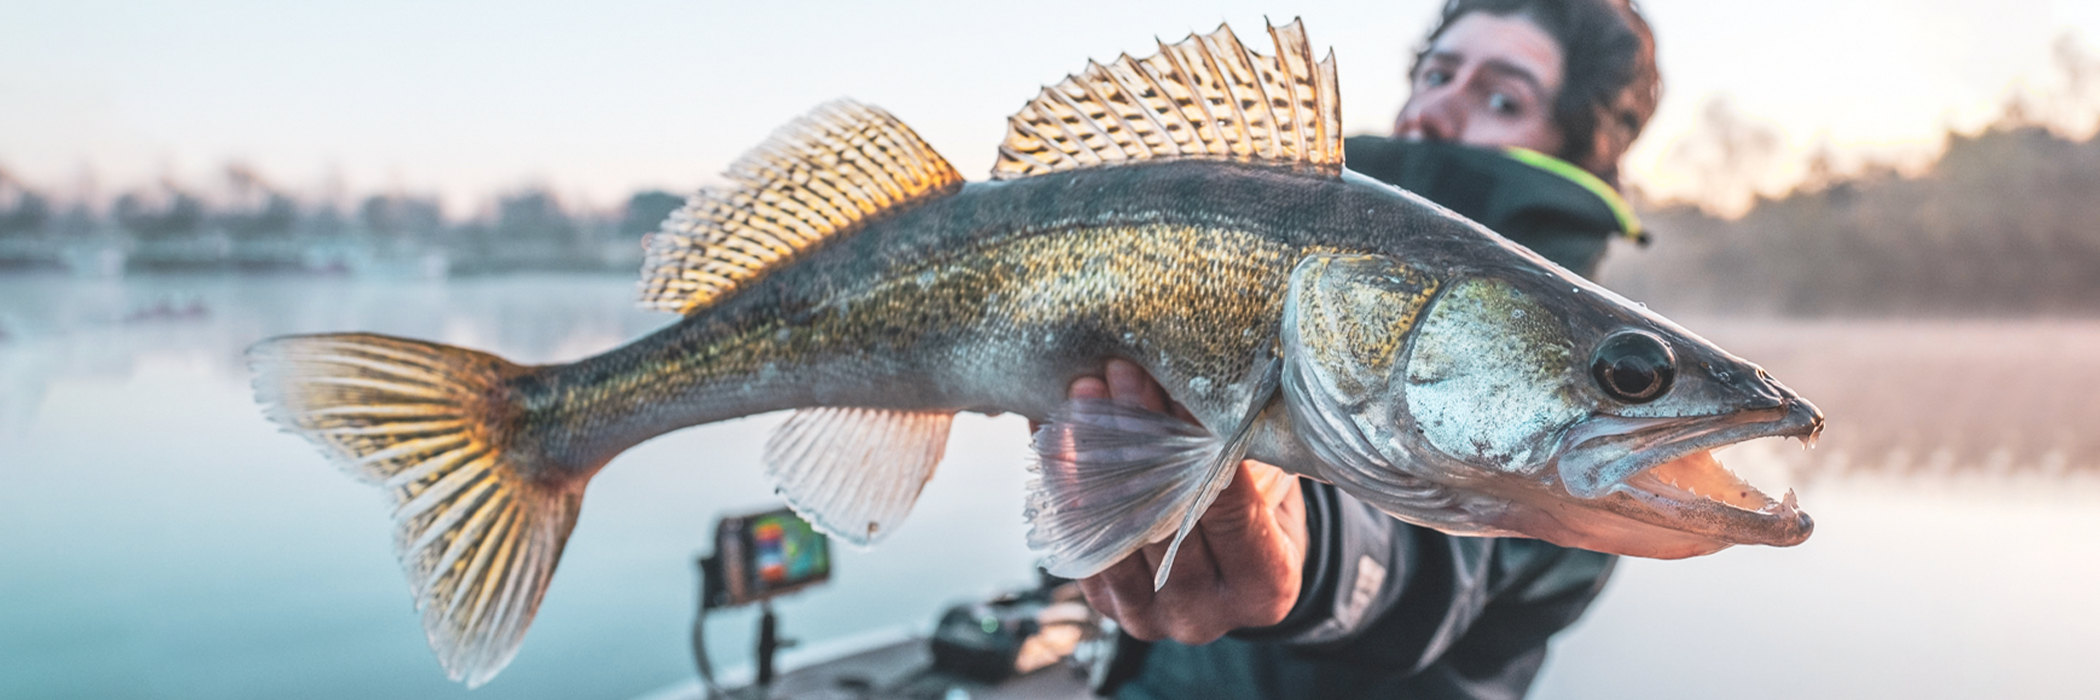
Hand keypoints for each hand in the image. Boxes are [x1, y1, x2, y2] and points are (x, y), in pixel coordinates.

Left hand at [1057, 359, 1308, 644]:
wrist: (1234, 558)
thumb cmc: (1264, 505)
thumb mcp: (1272, 475)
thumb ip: (1241, 448)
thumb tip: (1202, 383)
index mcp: (1265, 588)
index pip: (1229, 511)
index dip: (1199, 447)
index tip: (1179, 387)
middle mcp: (1204, 614)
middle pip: (1161, 518)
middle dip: (1137, 436)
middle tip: (1121, 372)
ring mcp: (1147, 616)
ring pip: (1110, 528)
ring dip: (1089, 453)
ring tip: (1084, 390)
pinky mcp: (1104, 601)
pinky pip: (1074, 536)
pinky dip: (1061, 478)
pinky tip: (1054, 424)